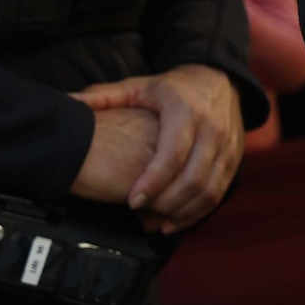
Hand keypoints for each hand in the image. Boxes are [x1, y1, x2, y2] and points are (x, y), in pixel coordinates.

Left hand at [72, 64, 244, 233]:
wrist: (219, 80)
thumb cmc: (173, 89)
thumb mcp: (140, 87)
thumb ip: (105, 97)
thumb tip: (69, 100)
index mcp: (187, 112)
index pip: (173, 155)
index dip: (153, 182)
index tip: (132, 201)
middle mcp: (213, 130)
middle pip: (194, 179)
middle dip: (167, 204)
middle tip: (142, 217)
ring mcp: (228, 146)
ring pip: (210, 190)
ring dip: (183, 213)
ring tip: (156, 224)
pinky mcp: (235, 159)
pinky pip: (220, 193)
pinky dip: (198, 211)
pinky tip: (174, 221)